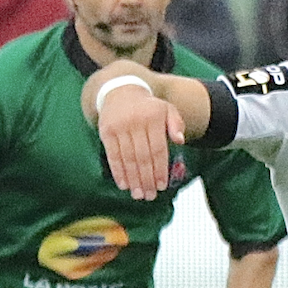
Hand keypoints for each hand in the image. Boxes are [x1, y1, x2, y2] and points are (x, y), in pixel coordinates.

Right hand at [96, 83, 179, 200]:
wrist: (120, 91)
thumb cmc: (149, 107)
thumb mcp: (167, 109)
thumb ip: (176, 124)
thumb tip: (180, 141)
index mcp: (154, 118)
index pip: (158, 149)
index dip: (159, 169)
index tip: (161, 186)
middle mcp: (136, 122)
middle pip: (142, 157)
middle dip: (146, 179)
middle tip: (149, 195)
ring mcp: (119, 127)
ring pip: (127, 158)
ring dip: (133, 179)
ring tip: (138, 194)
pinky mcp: (106, 131)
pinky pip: (112, 154)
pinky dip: (118, 171)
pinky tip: (123, 184)